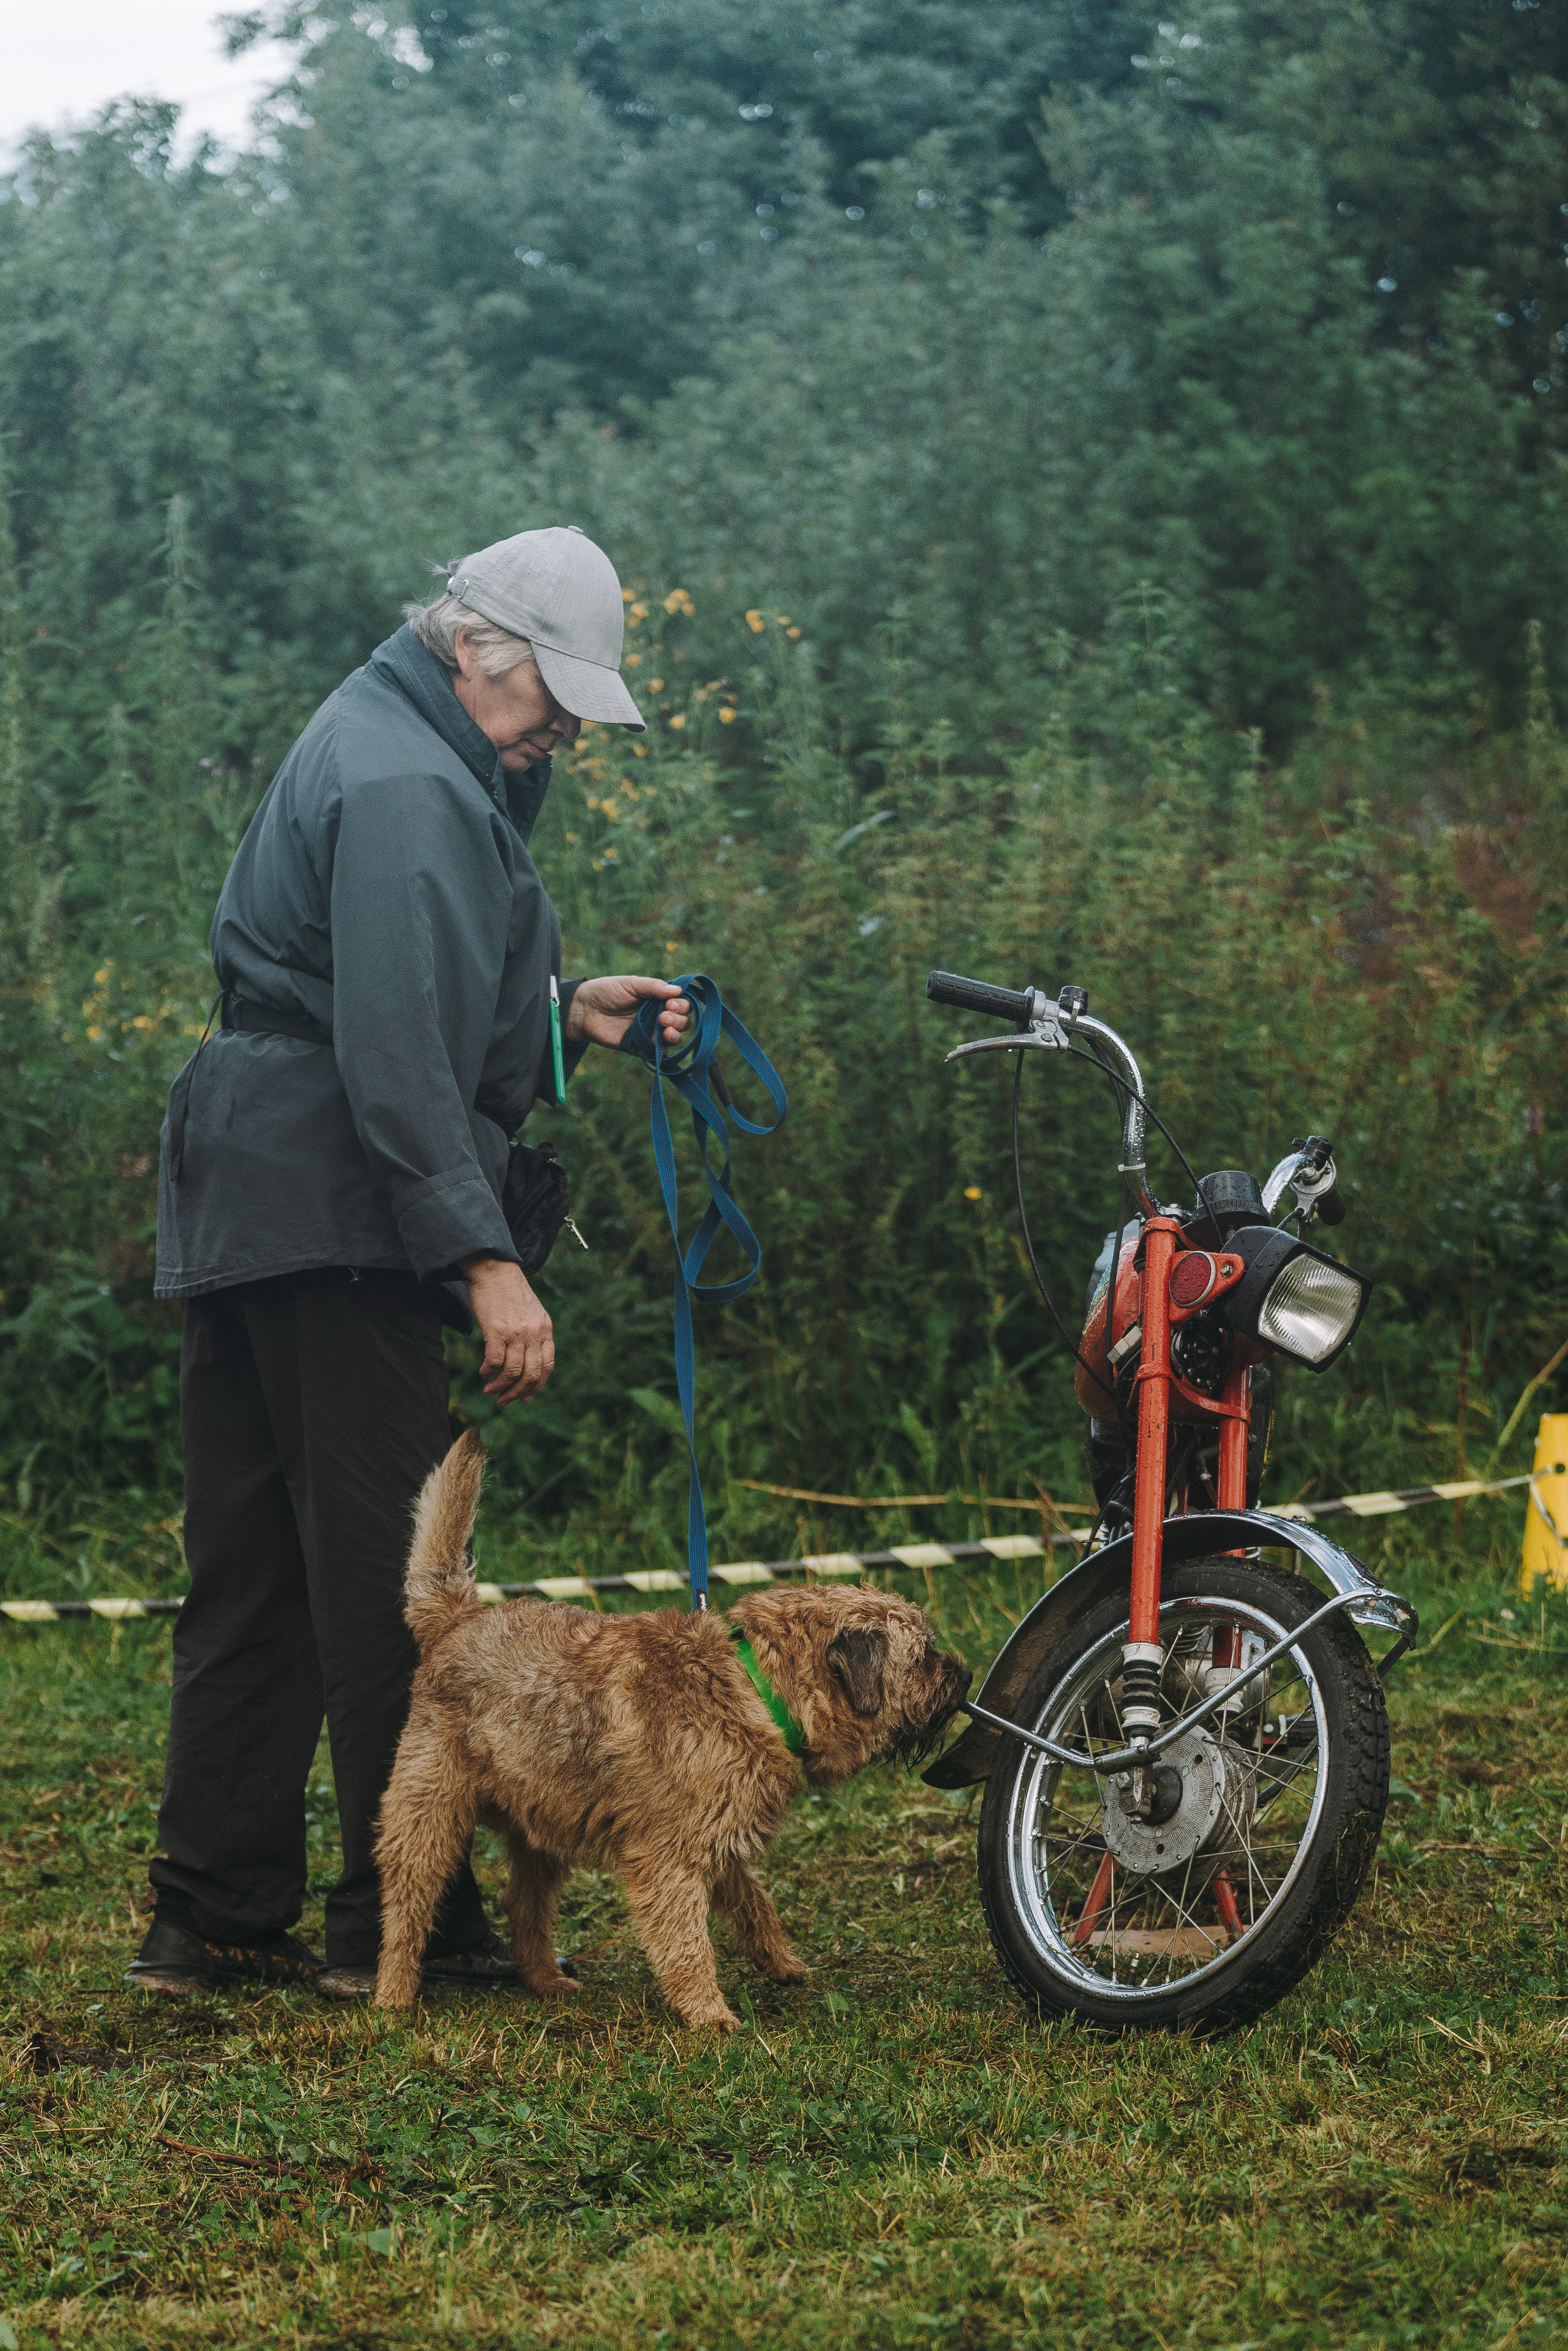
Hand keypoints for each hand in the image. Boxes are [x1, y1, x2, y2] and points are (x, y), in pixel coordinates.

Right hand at [458, 1256, 553, 1402]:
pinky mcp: (497, 1331)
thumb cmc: (508, 1292)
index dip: (537, 1386)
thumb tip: (527, 1360)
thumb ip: (534, 1334)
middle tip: (504, 1401)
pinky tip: (483, 1373)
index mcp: (545, 1330)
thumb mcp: (531, 1313)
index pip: (547, 1367)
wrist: (494, 1269)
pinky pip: (495, 1362)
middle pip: (531, 1374)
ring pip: (512, 1372)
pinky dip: (488, 1372)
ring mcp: (516, 1333)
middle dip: (518, 1393)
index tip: (525, 1397)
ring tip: (490, 1391)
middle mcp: (534, 1333)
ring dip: (500, 1387)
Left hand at [566, 974, 691, 1051]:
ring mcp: (650, 1032)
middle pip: (682, 1021)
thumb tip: (677, 990)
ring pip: (674, 1037)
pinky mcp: (641, 1047)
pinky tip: (661, 1040)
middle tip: (663, 1016)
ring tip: (665, 1028)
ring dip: (676, 1033)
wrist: (584, 1010)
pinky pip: (658, 1052)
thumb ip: (653, 987)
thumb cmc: (606, 991)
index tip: (670, 1003)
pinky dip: (664, 1048)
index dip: (681, 1004)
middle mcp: (657, 1015)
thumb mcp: (630, 984)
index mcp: (657, 998)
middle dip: (679, 1019)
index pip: (681, 1003)